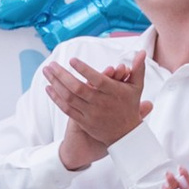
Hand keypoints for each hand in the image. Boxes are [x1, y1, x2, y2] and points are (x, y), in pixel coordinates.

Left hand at [45, 47, 148, 167]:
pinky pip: (67, 109)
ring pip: (69, 98)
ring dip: (55, 84)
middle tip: (51, 64)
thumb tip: (141, 52)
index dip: (84, 70)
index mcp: (112, 92)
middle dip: (62, 75)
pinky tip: (49, 88)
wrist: (126, 136)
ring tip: (47, 72)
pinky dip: (56, 98)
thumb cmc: (130, 107)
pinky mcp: (83, 121)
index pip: (97, 80)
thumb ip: (137, 69)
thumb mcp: (136, 88)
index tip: (72, 60)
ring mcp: (90, 113)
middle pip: (78, 88)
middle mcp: (100, 103)